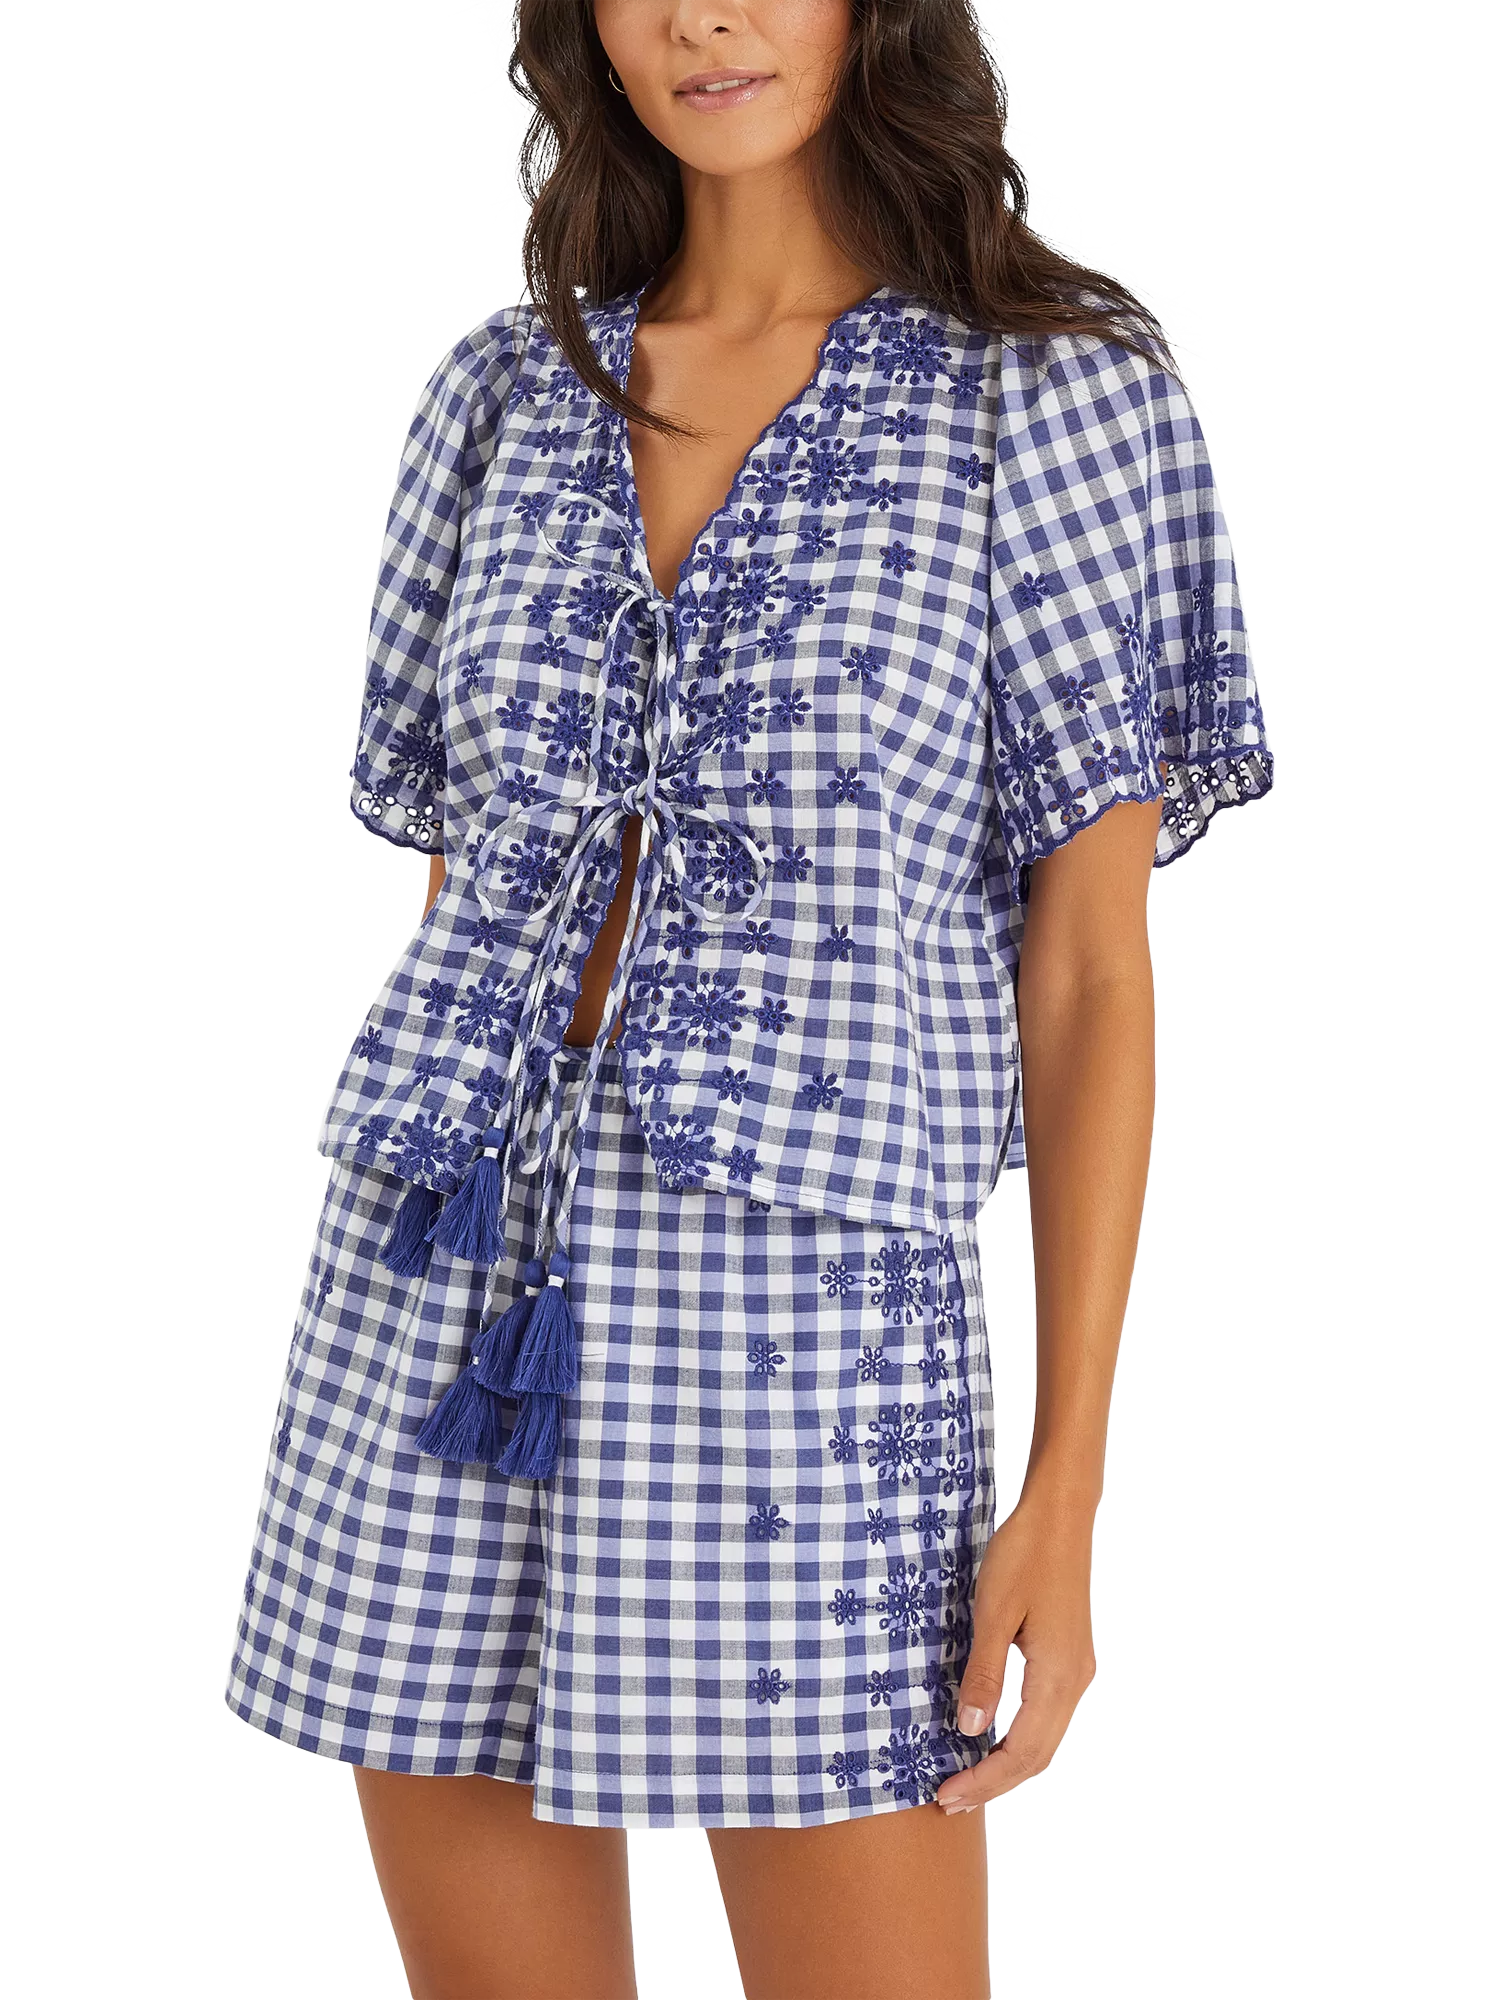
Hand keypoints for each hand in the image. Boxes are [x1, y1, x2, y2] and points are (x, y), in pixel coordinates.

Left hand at [934, 1488, 1097, 1812]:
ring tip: (966, 1779)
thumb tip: (969, 1730)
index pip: (1023, 1752)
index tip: (947, 1795)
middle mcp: (1075, 1681)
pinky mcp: (1070, 1657)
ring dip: (1007, 1765)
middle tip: (949, 1801)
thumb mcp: (993, 1613)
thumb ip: (984, 1674)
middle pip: (1039, 1756)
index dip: (985, 1780)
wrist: (1061, 1516)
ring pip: (1045, 1738)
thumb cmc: (1024, 1556)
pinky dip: (1019, 1738)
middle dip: (994, 1782)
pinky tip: (991, 1735)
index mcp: (1058, 1677)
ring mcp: (1076, 1670)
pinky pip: (1047, 1716)